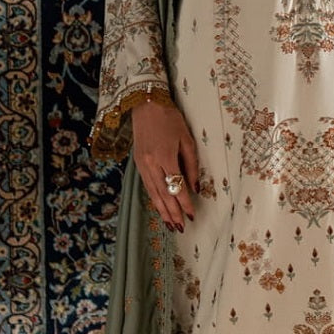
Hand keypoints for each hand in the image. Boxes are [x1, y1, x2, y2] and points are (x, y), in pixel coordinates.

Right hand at [130, 96, 199, 231]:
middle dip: (173, 213)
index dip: (184, 203)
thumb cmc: (170, 119)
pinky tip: (160, 208)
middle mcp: (151, 164)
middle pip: (163, 194)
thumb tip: (196, 187)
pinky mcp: (138, 163)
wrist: (146, 105)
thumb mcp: (186, 140)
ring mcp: (142, 165)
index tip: (192, 215)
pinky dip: (154, 200)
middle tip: (181, 228)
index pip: (177, 186)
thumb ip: (192, 165)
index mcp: (165, 157)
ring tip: (171, 225)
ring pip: (153, 193)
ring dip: (162, 211)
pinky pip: (147, 186)